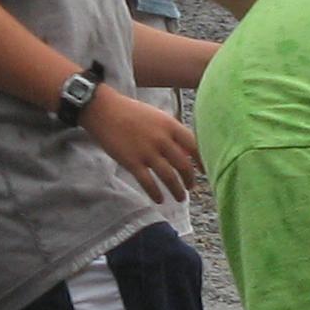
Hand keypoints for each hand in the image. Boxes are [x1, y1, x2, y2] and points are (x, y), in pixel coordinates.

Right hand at [81, 86, 201, 204]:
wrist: (104, 110)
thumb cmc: (131, 112)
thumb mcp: (157, 116)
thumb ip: (172, 132)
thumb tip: (187, 150)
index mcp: (170, 125)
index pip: (194, 146)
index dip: (202, 161)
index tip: (206, 171)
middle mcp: (162, 139)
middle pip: (183, 165)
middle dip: (190, 179)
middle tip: (191, 187)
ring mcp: (147, 152)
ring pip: (169, 177)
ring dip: (177, 190)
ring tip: (181, 198)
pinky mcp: (132, 162)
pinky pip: (148, 183)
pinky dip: (156, 193)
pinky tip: (159, 200)